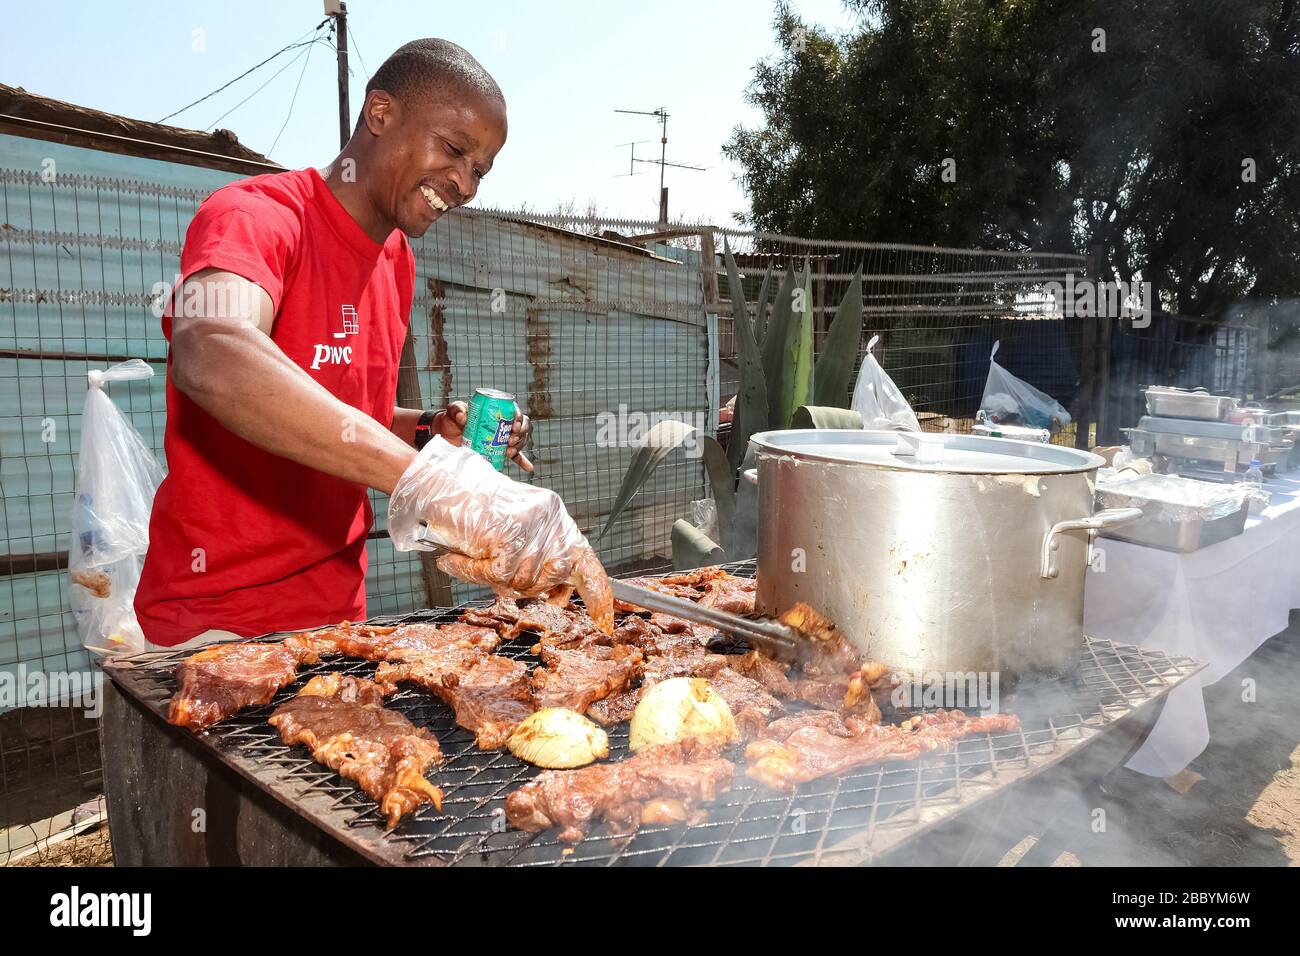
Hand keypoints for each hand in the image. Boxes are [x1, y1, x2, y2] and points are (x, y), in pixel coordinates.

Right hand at [387, 438, 612, 631]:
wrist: (439, 485)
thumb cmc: (473, 512)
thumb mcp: (517, 531)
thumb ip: (538, 557)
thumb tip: (559, 594)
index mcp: (556, 518)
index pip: (586, 560)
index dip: (596, 593)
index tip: (604, 619)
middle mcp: (549, 519)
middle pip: (547, 579)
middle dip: (523, 586)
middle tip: (494, 571)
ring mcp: (528, 526)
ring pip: (518, 580)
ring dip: (489, 577)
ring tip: (472, 555)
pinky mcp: (505, 534)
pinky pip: (492, 575)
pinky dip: (469, 571)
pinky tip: (455, 559)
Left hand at [436, 401, 532, 472]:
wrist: (446, 434)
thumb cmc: (451, 419)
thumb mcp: (453, 411)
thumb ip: (456, 410)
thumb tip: (463, 417)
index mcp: (496, 411)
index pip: (514, 412)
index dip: (519, 419)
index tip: (513, 427)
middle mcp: (502, 424)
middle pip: (521, 427)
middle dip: (521, 435)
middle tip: (510, 441)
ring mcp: (502, 438)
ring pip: (520, 440)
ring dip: (520, 446)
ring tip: (509, 452)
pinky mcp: (498, 450)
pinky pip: (514, 456)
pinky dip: (522, 461)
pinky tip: (528, 468)